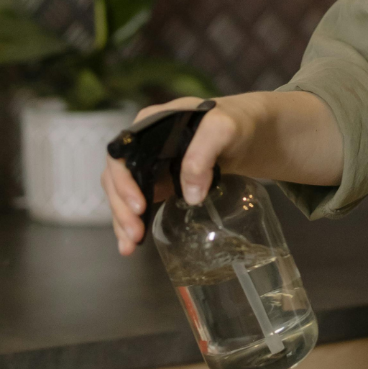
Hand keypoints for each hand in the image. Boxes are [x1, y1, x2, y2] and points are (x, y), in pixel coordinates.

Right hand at [101, 96, 250, 255]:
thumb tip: (190, 195)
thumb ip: (203, 154)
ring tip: (130, 245)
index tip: (138, 204)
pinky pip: (139, 203)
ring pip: (124, 194)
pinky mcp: (160, 183)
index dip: (123, 181)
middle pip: (117, 178)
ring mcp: (151, 166)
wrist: (250, 134)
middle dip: (121, 207)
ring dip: (123, 220)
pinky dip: (134, 222)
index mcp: (149, 125)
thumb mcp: (222, 129)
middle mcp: (143, 145)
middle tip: (134, 232)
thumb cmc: (235, 123)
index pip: (121, 154)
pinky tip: (132, 243)